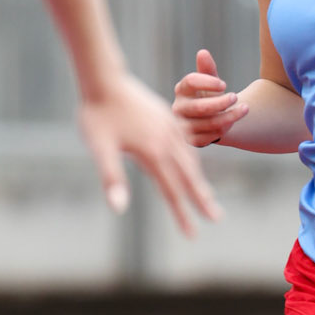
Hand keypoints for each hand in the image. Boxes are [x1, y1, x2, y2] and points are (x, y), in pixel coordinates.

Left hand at [78, 72, 221, 238]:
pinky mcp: (167, 117)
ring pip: (190, 159)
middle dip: (202, 200)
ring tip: (207, 197)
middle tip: (217, 218)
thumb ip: (111, 178)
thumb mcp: (100, 148)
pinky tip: (190, 164)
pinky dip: (192, 159)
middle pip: (189, 177)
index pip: (172, 191)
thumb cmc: (97, 115)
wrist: (103, 78)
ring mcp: (170, 127)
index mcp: (153, 152)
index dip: (182, 215)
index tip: (192, 236)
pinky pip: (186, 143)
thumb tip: (118, 209)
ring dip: (199, 180)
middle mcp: (167, 141)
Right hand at [173, 48, 248, 147]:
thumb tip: (202, 52)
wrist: (207, 120)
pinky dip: (222, 130)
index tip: (224, 84)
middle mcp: (178, 108)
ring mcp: (183, 126)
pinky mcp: (190, 140)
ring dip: (229, 116)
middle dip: (221, 103)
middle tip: (236, 97)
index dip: (208, 82)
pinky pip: (208, 138)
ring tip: (245, 109)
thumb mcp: (210, 82)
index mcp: (181, 89)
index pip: (191, 82)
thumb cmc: (208, 96)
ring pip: (208, 123)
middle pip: (200, 107)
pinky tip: (231, 123)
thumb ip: (207, 69)